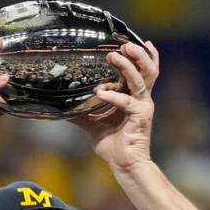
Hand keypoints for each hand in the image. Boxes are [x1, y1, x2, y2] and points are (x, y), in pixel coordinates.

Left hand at [72, 41, 159, 173]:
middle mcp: (141, 98)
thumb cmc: (113, 146)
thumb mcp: (92, 125)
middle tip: (122, 44)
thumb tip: (61, 107)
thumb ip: (81, 113)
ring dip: (129, 66)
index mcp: (132, 97)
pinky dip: (113, 95)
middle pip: (148, 69)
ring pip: (142, 79)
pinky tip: (100, 92)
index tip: (119, 44)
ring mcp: (143, 106)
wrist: (125, 165)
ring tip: (115, 55)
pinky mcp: (141, 116)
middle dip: (137, 54)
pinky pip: (126, 101)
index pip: (138, 70)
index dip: (133, 56)